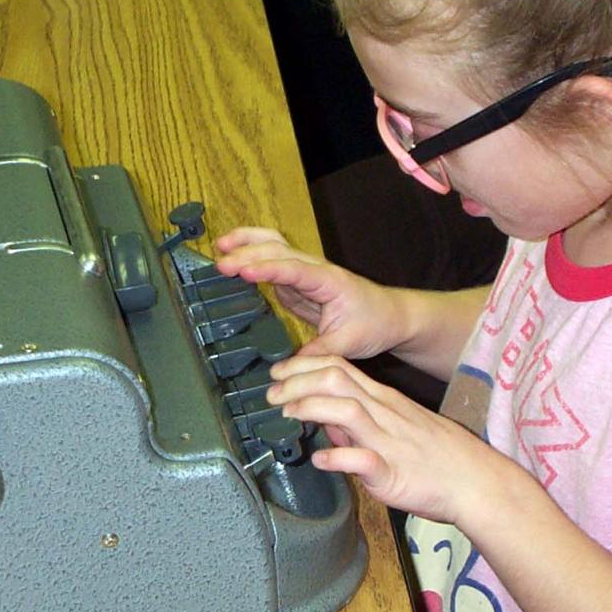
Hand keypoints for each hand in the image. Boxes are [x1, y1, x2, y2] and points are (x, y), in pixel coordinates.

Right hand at [215, 227, 407, 359]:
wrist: (391, 316)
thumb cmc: (375, 324)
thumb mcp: (348, 344)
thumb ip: (317, 353)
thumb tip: (287, 368)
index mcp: (328, 280)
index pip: (293, 270)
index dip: (267, 269)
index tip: (243, 271)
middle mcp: (315, 270)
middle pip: (278, 251)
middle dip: (248, 253)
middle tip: (221, 264)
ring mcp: (306, 273)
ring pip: (274, 248)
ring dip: (248, 243)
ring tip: (221, 245)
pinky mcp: (299, 283)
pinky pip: (273, 265)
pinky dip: (252, 259)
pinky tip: (233, 263)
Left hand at [267, 354, 503, 522]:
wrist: (476, 482)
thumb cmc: (437, 457)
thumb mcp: (396, 428)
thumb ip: (360, 423)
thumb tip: (326, 422)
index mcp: (383, 401)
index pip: (339, 368)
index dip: (303, 367)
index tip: (278, 372)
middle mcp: (384, 414)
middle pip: (336, 381)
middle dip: (298, 382)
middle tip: (272, 393)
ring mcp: (389, 442)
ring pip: (347, 411)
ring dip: (312, 408)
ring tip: (288, 414)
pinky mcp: (393, 473)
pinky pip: (363, 461)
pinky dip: (339, 457)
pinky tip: (321, 459)